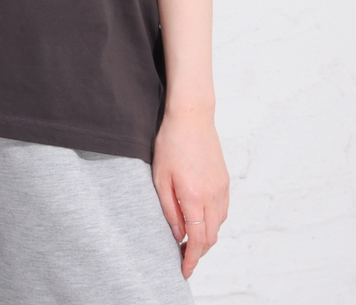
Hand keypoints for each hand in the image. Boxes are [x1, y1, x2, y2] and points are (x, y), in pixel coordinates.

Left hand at [152, 108, 229, 278]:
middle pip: (211, 237)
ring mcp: (222, 188)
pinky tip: (200, 220)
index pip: (198, 240)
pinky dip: (212, 222)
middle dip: (198, 252)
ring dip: (206, 237)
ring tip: (189, 240)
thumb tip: (178, 234)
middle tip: (183, 258)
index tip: (184, 270)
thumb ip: (169, 209)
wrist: (192, 116)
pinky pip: (222, 211)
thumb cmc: (171, 142)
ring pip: (218, 225)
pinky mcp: (225, 181)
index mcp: (195, 197)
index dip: (191, 259)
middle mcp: (213, 196)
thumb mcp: (160, 177)